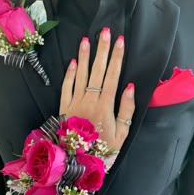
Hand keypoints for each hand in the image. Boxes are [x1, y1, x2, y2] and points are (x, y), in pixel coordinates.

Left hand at [59, 27, 134, 150]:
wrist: (79, 161)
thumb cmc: (104, 149)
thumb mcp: (122, 133)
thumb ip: (127, 109)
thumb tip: (129, 86)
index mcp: (106, 105)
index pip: (113, 75)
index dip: (117, 57)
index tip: (120, 41)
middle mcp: (90, 100)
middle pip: (97, 70)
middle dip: (102, 50)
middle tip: (104, 32)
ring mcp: (75, 102)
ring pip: (80, 75)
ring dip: (84, 56)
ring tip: (86, 40)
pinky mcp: (64, 107)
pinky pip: (66, 87)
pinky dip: (69, 74)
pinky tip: (72, 62)